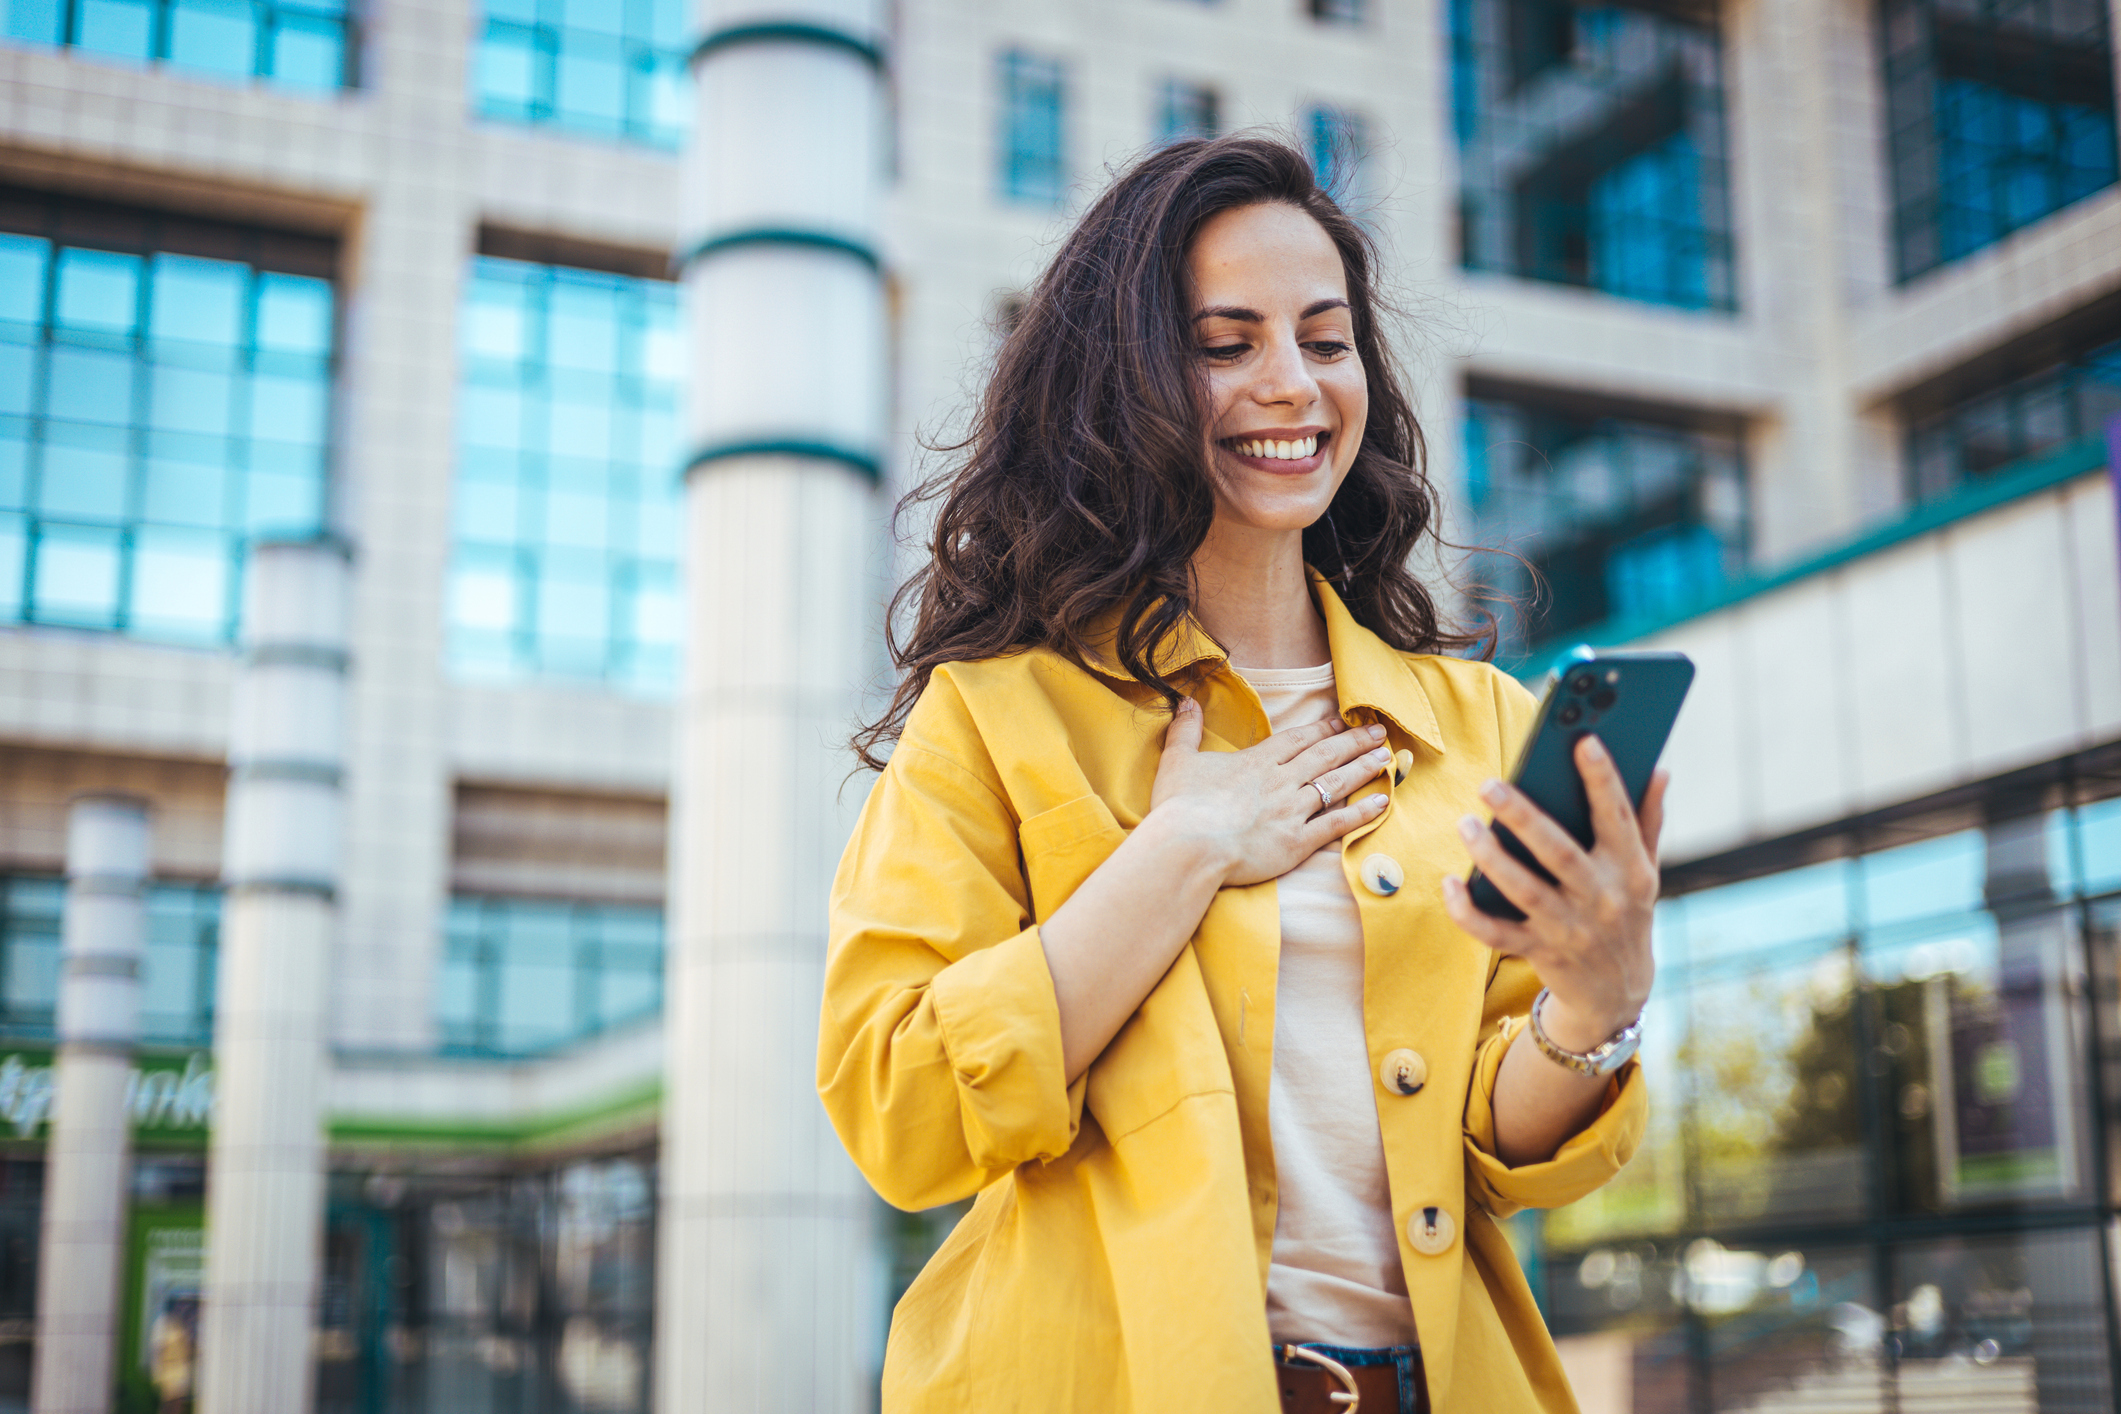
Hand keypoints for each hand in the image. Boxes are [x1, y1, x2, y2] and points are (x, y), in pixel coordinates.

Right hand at [1150, 698, 1392, 887]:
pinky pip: (1337, 824)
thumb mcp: (1177, 761)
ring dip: (1363, 768)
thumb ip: (1185, 730)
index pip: (1298, 739)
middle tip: (1379, 732)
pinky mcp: (1297, 842)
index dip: (1324, 728)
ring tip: (1386, 758)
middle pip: (1326, 756)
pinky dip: (1361, 813)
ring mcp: (1292, 811)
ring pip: (1337, 784)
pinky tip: (1381, 801)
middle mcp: (1281, 781)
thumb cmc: (1179, 807)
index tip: (1343, 721)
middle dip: (1354, 742)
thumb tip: (1185, 702)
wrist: (1188, 847)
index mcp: (1256, 762)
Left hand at [1441, 736, 1667, 1050]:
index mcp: (1630, 870)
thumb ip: (1648, 820)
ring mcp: (1569, 928)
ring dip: (1490, 857)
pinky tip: (1450, 883)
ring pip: (1523, 890)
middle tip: (1488, 784)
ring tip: (1465, 824)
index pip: (1617, 817)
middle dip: (1523, 817)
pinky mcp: (1539, 952)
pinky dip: (1468, 911)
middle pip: (1559, 852)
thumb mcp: (1645, 871)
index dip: (1603, 779)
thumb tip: (1659, 769)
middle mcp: (1601, 898)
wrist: (1618, 993)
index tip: (1583, 741)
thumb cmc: (1626, 913)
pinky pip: (1495, 932)